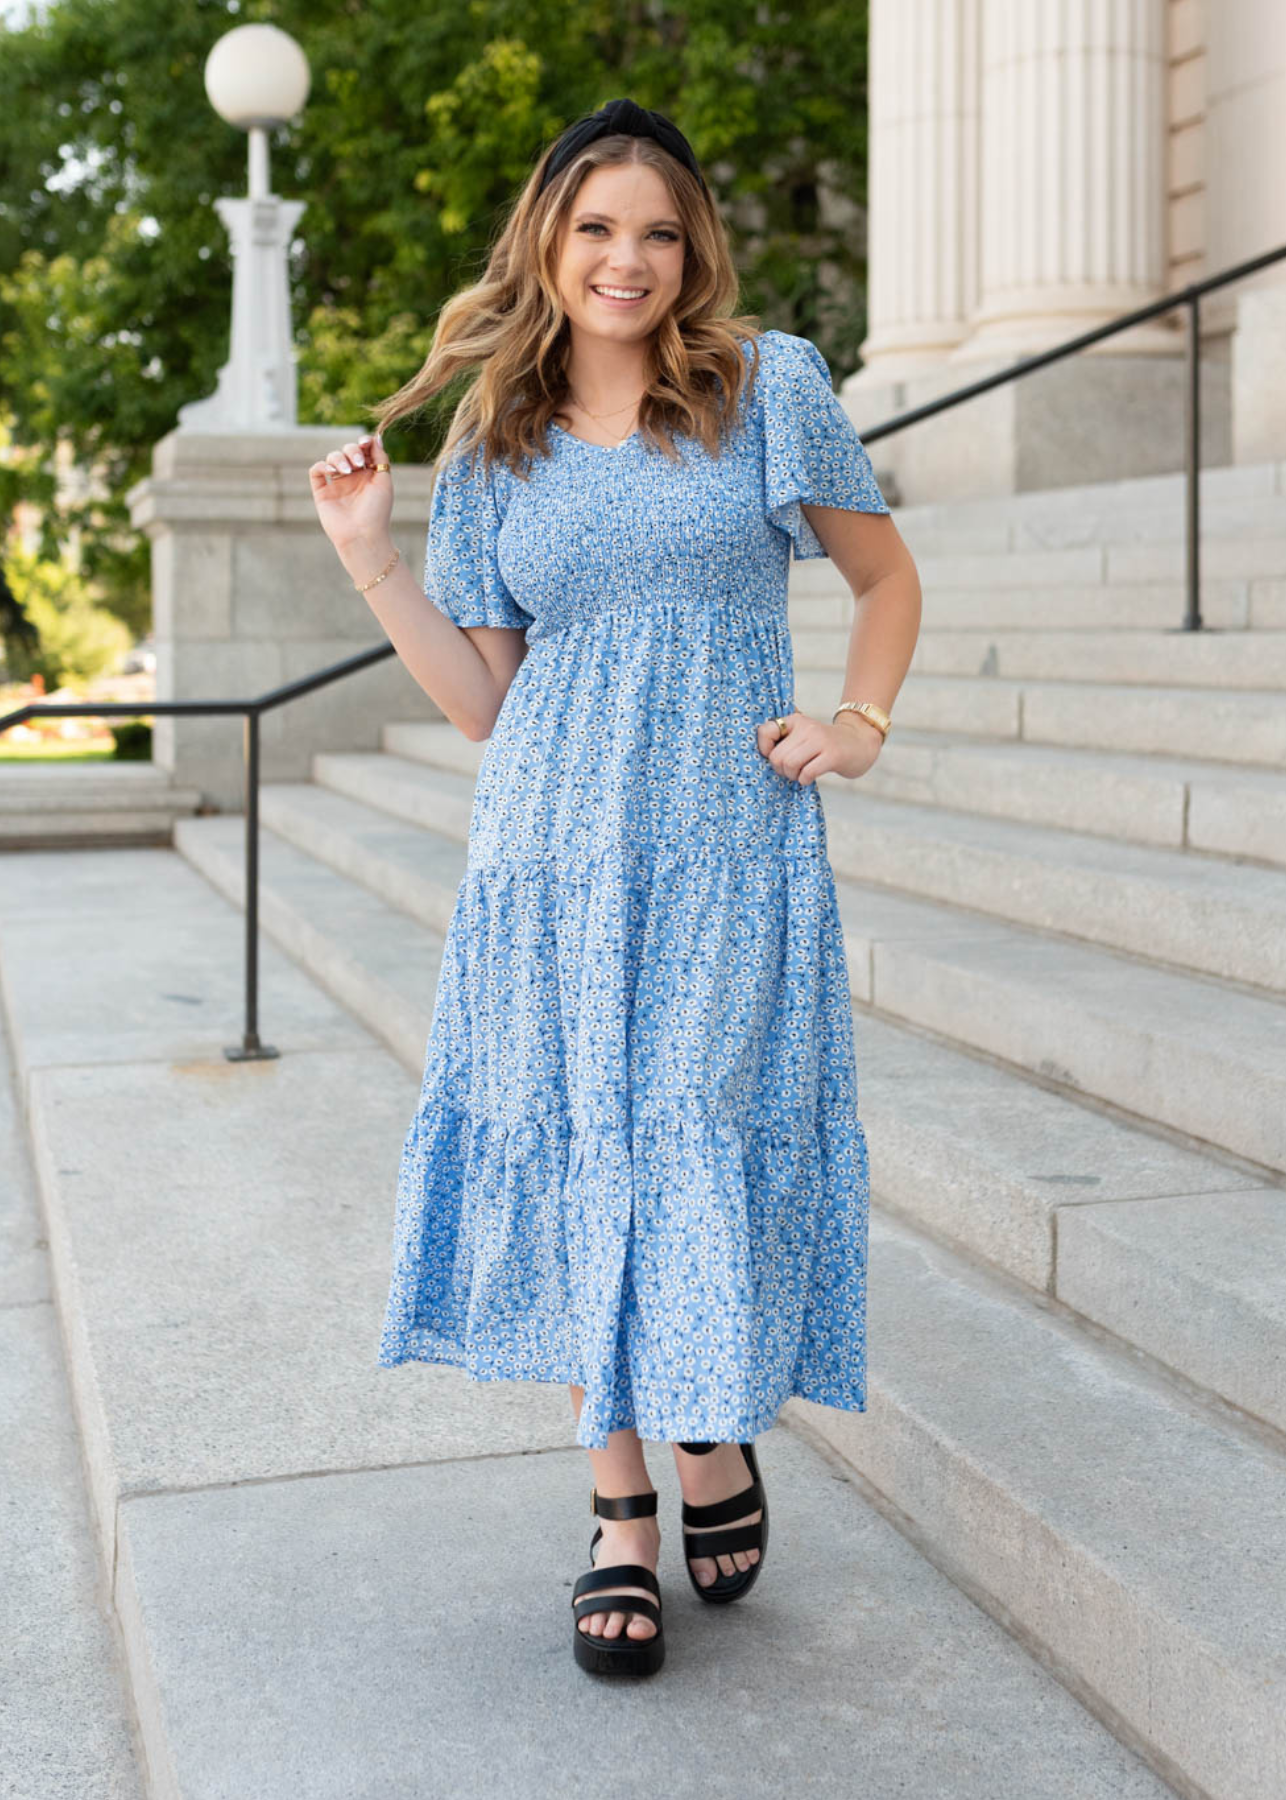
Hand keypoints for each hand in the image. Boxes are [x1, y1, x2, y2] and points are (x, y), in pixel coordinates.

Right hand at [308, 433, 393, 552]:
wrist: (362, 535)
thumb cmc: (377, 511)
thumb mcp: (384, 480)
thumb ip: (380, 457)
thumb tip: (376, 436)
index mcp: (368, 474)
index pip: (362, 450)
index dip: (363, 442)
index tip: (366, 442)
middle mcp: (352, 478)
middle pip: (347, 450)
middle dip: (352, 450)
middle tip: (358, 463)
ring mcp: (336, 484)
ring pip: (332, 458)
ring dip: (339, 458)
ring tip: (347, 471)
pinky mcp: (322, 492)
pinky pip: (316, 471)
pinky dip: (322, 465)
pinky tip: (331, 470)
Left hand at [755, 708, 884, 783]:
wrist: (859, 743)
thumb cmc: (825, 745)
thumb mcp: (803, 735)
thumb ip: (784, 741)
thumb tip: (764, 756)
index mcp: (796, 720)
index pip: (765, 731)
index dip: (764, 750)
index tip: (775, 757)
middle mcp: (807, 727)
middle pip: (776, 756)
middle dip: (781, 770)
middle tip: (792, 771)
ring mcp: (820, 740)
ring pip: (789, 764)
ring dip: (792, 776)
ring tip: (801, 774)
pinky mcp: (832, 755)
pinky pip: (806, 773)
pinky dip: (804, 780)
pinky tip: (810, 777)